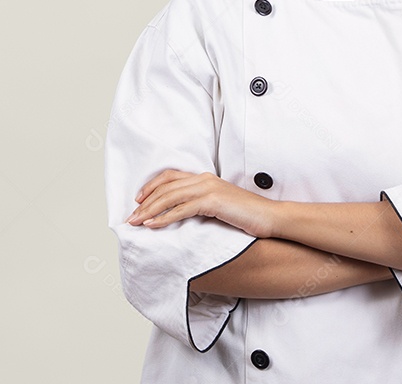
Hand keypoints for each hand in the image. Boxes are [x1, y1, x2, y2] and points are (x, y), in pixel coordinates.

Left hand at [126, 170, 276, 237]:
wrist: (270, 217)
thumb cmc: (247, 215)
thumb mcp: (220, 206)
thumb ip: (202, 204)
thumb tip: (183, 213)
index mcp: (205, 178)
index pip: (170, 177)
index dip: (151, 186)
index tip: (138, 199)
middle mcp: (204, 179)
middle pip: (166, 187)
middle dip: (145, 202)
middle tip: (131, 216)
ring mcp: (208, 189)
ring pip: (170, 197)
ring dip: (150, 210)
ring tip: (136, 222)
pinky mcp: (212, 202)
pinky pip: (182, 209)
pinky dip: (164, 217)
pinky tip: (153, 225)